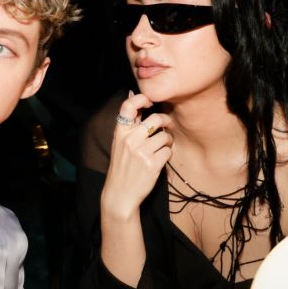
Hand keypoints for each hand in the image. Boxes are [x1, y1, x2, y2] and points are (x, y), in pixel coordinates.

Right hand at [100, 93, 171, 220]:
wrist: (120, 194)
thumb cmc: (122, 166)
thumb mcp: (120, 143)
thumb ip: (129, 123)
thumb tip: (134, 95)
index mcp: (120, 132)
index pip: (128, 106)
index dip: (142, 99)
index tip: (149, 102)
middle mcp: (130, 140)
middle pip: (156, 118)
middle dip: (165, 121)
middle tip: (166, 125)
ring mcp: (141, 152)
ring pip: (164, 136)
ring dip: (167, 141)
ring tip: (160, 147)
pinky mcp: (152, 163)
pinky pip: (168, 150)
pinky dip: (166, 154)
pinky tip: (159, 159)